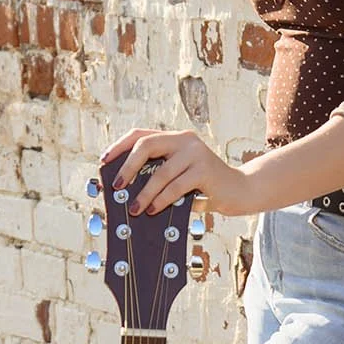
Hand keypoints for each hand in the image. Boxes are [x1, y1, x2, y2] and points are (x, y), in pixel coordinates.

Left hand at [100, 127, 253, 215]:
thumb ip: (158, 175)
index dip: (119, 146)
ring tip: (136, 208)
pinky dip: (162, 200)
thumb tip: (125, 189)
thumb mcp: (179, 176)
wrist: (239, 190)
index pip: (141, 134)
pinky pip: (176, 186)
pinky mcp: (205, 170)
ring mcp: (196, 153)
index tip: (104, 161)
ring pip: (160, 172)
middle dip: (127, 166)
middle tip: (117, 186)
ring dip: (144, 193)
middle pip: (146, 145)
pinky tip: (154, 209)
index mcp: (175, 138)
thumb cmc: (204, 187)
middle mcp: (185, 140)